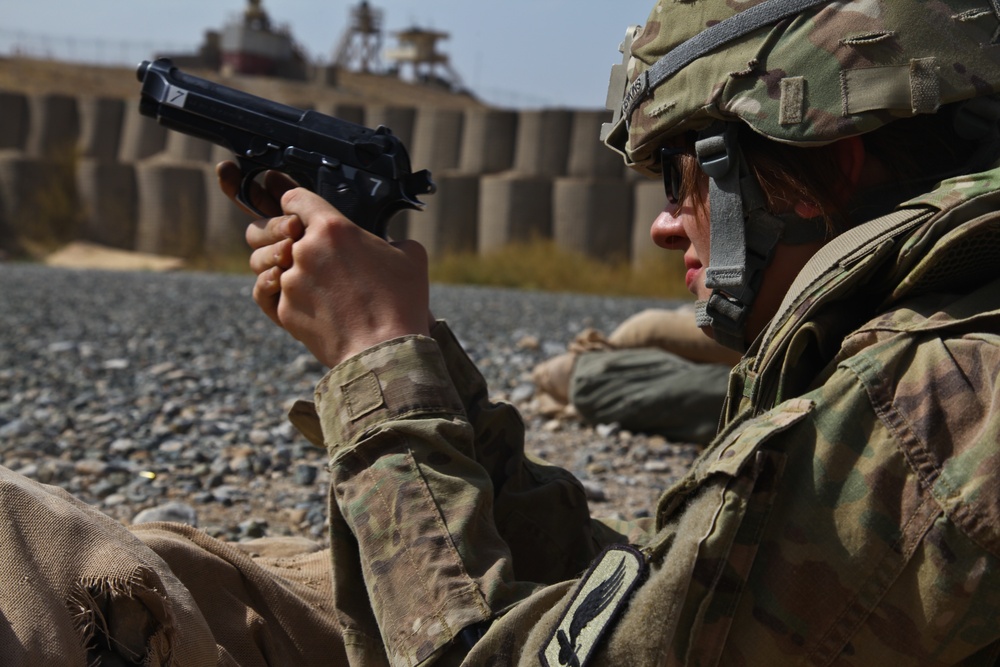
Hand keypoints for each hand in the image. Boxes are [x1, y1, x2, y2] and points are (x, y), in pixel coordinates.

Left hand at [217, 163, 430, 367]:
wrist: (384, 353)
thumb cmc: (401, 303)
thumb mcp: (411, 256)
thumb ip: (391, 240)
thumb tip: (385, 247)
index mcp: (332, 228)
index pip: (295, 199)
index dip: (298, 206)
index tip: (302, 215)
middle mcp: (304, 250)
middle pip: (278, 232)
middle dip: (287, 237)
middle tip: (306, 250)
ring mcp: (290, 282)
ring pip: (269, 263)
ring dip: (283, 266)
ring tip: (304, 278)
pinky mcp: (284, 310)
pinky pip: (269, 293)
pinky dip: (280, 293)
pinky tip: (296, 297)